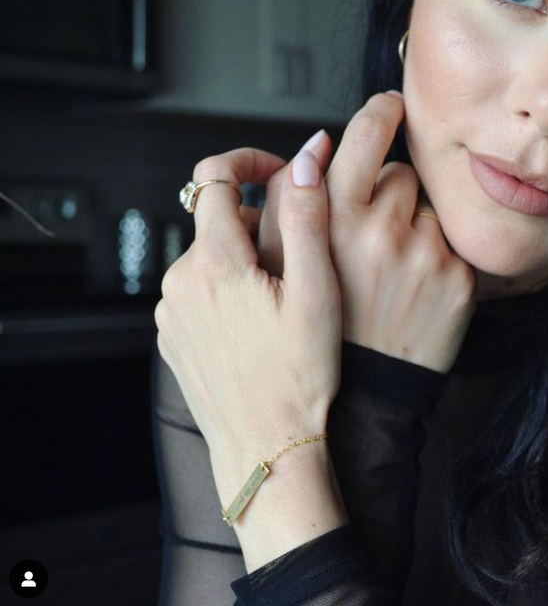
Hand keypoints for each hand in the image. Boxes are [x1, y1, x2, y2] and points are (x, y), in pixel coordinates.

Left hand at [155, 141, 341, 462]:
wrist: (266, 446)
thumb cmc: (298, 378)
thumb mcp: (318, 293)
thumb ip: (308, 218)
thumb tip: (308, 159)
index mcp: (217, 264)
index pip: (213, 177)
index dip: (248, 160)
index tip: (278, 171)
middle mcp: (182, 282)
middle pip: (215, 220)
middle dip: (256, 222)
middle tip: (301, 258)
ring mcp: (171, 312)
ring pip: (208, 257)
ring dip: (242, 260)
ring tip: (284, 300)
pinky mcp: (171, 337)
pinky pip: (198, 292)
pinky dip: (227, 292)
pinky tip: (260, 326)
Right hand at [254, 92, 477, 373]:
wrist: (365, 397)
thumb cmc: (322, 327)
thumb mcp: (285, 265)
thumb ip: (292, 201)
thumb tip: (316, 145)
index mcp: (332, 220)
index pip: (365, 135)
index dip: (379, 113)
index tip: (389, 104)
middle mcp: (380, 230)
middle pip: (399, 172)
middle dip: (388, 193)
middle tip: (372, 237)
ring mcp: (424, 252)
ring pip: (427, 206)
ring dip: (413, 223)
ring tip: (392, 268)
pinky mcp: (458, 277)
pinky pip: (452, 240)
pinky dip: (437, 256)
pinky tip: (416, 287)